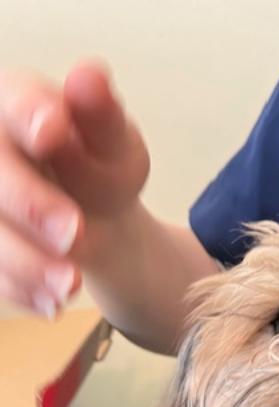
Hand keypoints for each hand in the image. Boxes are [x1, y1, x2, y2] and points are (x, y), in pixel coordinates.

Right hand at [0, 62, 148, 316]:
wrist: (87, 216)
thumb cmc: (98, 168)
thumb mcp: (114, 145)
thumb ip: (101, 120)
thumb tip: (91, 77)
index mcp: (11, 103)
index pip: (12, 100)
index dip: (29, 113)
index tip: (53, 131)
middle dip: (29, 204)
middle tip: (75, 234)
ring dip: (25, 262)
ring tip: (70, 286)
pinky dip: (21, 289)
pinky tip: (51, 304)